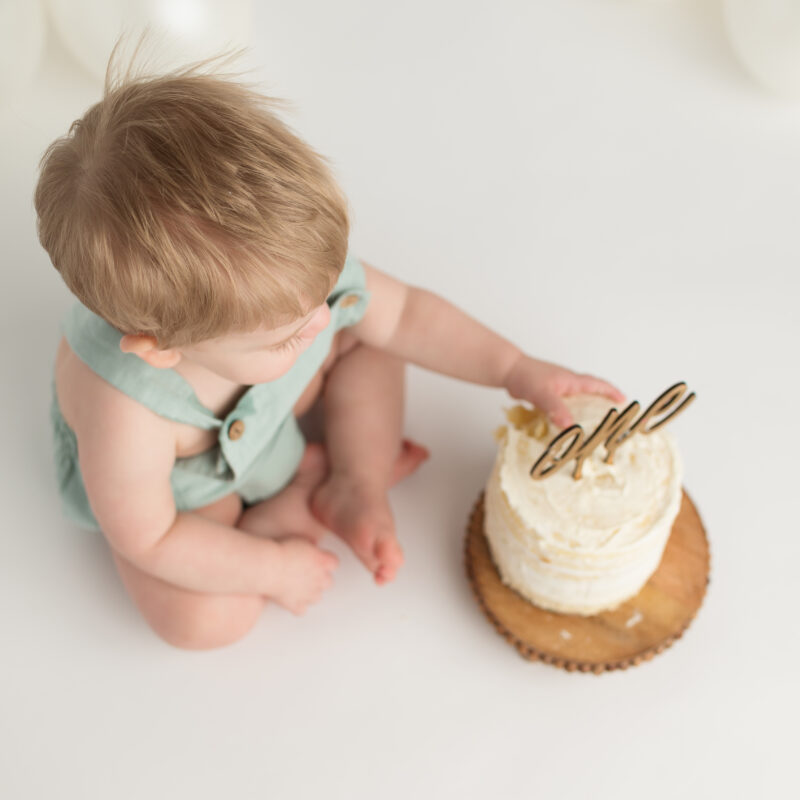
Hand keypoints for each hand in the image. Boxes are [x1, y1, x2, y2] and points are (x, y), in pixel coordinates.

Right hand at [271, 536, 338, 614]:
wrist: (269, 567)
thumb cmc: (282, 551)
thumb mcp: (301, 541)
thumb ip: (311, 547)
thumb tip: (313, 547)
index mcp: (323, 561)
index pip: (334, 563)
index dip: (325, 562)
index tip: (318, 560)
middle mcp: (320, 579)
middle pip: (328, 582)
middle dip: (320, 579)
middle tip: (307, 574)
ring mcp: (309, 593)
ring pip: (317, 598)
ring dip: (310, 593)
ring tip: (298, 587)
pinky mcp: (296, 604)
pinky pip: (301, 610)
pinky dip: (297, 606)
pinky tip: (290, 599)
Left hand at [503, 354, 625, 428]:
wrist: (508, 371)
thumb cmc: (526, 376)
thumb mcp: (543, 393)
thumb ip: (555, 409)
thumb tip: (569, 427)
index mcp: (572, 381)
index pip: (598, 385)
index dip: (612, 393)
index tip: (625, 401)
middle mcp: (568, 384)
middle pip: (592, 393)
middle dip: (604, 404)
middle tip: (613, 418)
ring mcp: (558, 389)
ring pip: (578, 401)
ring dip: (586, 411)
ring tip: (593, 427)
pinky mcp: (548, 395)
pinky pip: (564, 406)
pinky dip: (569, 416)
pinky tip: (567, 427)